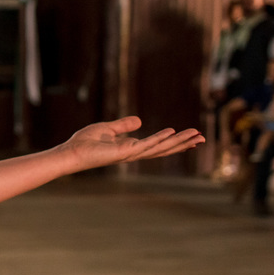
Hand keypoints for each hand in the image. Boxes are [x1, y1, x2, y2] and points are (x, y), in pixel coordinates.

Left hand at [62, 116, 203, 172]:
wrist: (72, 152)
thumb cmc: (85, 143)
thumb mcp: (107, 129)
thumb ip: (123, 125)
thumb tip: (140, 121)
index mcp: (131, 148)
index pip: (157, 146)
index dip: (174, 142)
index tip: (191, 137)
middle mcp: (134, 153)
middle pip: (164, 149)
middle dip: (183, 144)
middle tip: (202, 138)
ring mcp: (130, 154)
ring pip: (160, 148)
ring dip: (178, 142)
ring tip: (196, 136)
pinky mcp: (124, 152)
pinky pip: (146, 144)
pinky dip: (159, 138)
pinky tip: (172, 132)